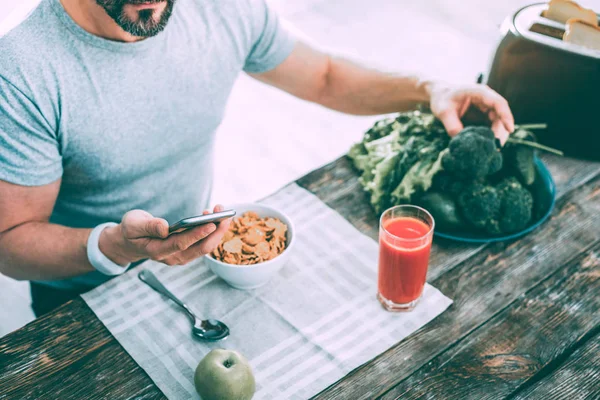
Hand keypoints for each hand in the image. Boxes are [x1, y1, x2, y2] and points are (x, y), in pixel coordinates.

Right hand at [99, 205, 231, 265]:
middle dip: (215, 231)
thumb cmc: (131, 230)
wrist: (129, 243)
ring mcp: (181, 256)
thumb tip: (165, 227)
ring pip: (205, 247)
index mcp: (157, 251)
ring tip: (220, 211)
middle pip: (200, 248)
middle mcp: (172, 257)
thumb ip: (148, 226)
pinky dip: (211, 231)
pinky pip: (203, 244)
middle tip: (224, 214)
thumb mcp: (133, 224)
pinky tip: (214, 217)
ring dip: (216, 230)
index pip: (182, 244)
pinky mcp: (186, 252)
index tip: (211, 223)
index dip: (197, 234)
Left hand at [427, 82, 514, 144]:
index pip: (498, 103)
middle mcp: (486, 99)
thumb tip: (461, 140)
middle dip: (500, 131)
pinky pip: (491, 127)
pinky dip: (490, 136)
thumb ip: (451, 125)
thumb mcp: (443, 112)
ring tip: (492, 149)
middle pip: (500, 115)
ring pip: (497, 123)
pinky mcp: (483, 117)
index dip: (506, 116)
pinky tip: (486, 146)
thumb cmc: (442, 99)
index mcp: (479, 93)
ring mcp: (486, 108)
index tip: (510, 129)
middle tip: (496, 147)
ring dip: (496, 135)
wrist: (439, 96)